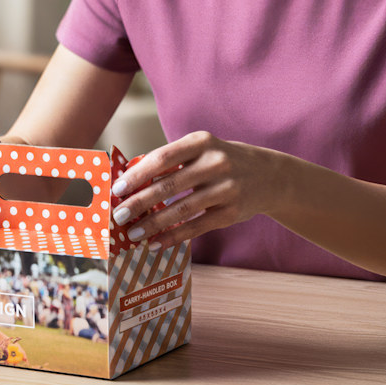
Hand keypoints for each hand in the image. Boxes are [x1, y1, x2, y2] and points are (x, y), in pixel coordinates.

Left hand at [110, 131, 274, 250]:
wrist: (268, 175)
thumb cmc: (220, 161)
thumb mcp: (201, 150)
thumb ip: (171, 161)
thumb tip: (130, 182)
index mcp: (201, 141)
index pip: (163, 157)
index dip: (138, 174)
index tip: (117, 188)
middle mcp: (216, 162)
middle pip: (169, 185)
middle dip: (139, 202)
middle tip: (118, 215)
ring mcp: (227, 188)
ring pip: (182, 209)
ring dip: (153, 224)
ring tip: (133, 233)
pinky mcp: (232, 212)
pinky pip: (197, 227)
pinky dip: (173, 237)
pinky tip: (155, 243)